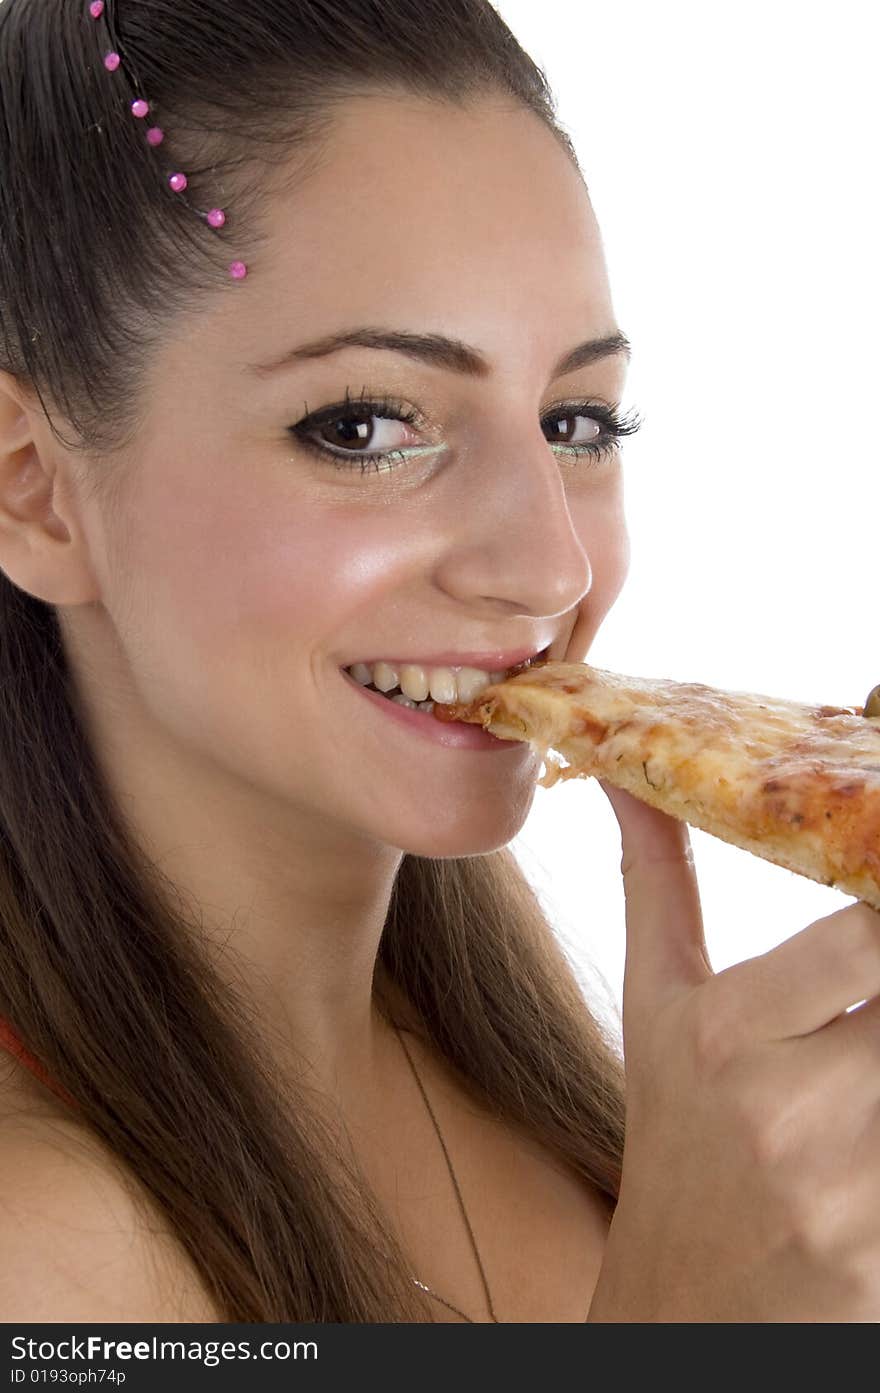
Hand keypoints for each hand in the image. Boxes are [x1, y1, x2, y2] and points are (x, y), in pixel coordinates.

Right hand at [587, 780, 879, 1321]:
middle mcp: (789, 1111)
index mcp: (729, 1033)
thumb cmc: (675, 1133)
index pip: (865, 937)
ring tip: (869, 1042)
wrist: (685, 1301)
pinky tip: (873, 1114)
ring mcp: (847, 1190)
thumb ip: (658, 883)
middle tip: (877, 988)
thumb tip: (629, 778)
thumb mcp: (656, 1009)